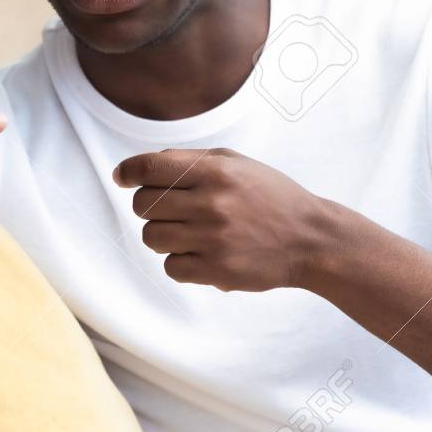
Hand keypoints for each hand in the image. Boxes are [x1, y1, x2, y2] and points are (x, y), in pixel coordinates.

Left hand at [115, 148, 327, 292]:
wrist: (310, 239)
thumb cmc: (270, 196)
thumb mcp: (237, 163)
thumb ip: (190, 160)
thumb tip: (141, 168)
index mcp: (216, 171)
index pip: (151, 167)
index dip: (128, 172)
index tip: (122, 177)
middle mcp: (212, 203)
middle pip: (143, 205)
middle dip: (149, 205)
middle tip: (170, 209)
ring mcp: (213, 239)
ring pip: (151, 237)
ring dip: (162, 234)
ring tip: (187, 232)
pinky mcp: (217, 270)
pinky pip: (170, 267)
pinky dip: (179, 261)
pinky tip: (199, 253)